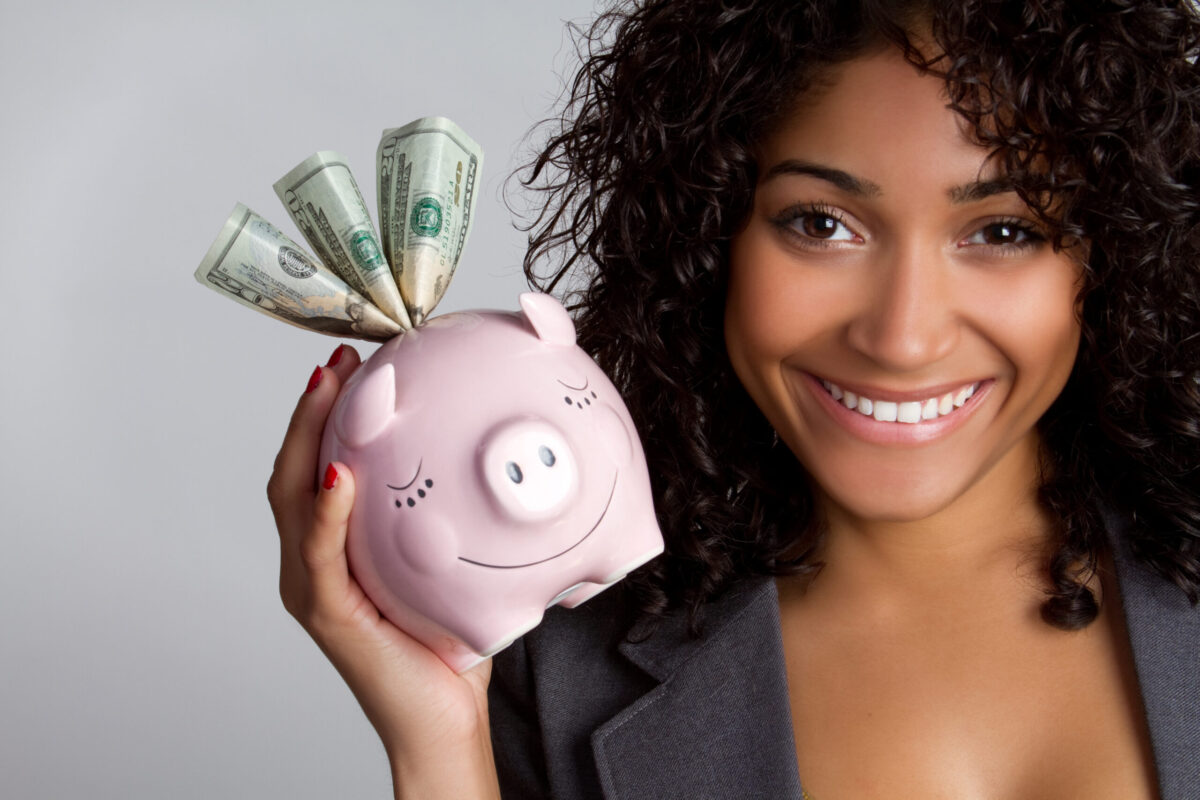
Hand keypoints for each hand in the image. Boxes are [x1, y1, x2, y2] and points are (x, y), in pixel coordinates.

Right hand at [267, 344, 498, 798]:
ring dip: (308, 439)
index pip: (318, 464)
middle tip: (339, 361)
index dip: (326, 412)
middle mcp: (313, 560)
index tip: (352, 362)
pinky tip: (340, 477)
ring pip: (293, 497)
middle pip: (294, 469)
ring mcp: (312, 586)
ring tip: (328, 391)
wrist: (442, 717)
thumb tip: (492, 453)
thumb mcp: (449, 559)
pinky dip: (324, 513)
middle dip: (312, 410)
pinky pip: (318, 554)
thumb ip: (449, 513)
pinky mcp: (325, 611)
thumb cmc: (447, 640)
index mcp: (336, 545)